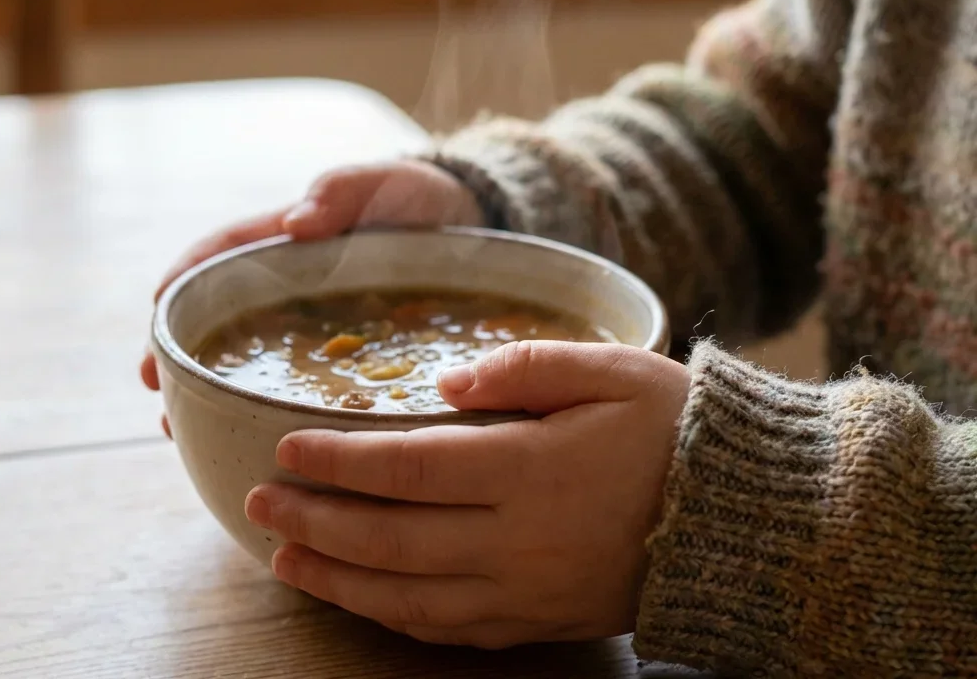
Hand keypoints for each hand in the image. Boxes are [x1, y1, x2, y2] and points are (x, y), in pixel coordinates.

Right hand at [141, 160, 482, 405]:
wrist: (470, 227)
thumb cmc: (417, 197)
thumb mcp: (383, 183)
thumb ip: (342, 193)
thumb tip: (294, 222)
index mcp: (287, 241)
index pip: (219, 257)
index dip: (181, 281)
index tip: (154, 310)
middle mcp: (288, 286)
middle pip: (218, 318)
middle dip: (180, 352)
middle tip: (157, 392)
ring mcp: (313, 324)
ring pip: (249, 358)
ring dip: (210, 389)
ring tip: (182, 427)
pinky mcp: (344, 355)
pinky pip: (298, 383)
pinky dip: (268, 406)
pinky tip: (258, 440)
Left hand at [245, 341, 689, 648]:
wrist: (740, 519)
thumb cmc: (674, 431)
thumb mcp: (612, 370)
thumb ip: (527, 366)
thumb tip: (448, 385)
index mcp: (533, 468)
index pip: (409, 466)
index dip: (340, 462)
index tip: (287, 449)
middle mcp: (519, 538)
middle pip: (392, 536)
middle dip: (316, 521)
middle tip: (257, 503)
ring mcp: (526, 590)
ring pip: (408, 596)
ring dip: (338, 578)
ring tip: (283, 557)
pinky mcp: (538, 620)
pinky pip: (450, 629)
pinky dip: (392, 616)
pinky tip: (360, 597)